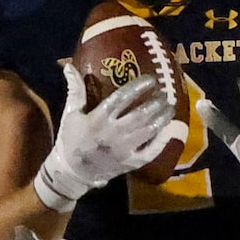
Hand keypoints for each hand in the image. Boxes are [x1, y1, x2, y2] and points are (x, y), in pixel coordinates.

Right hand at [34, 65, 172, 210]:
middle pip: (140, 114)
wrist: (73, 172)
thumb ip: (75, 90)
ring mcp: (124, 149)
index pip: (122, 98)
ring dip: (162, 118)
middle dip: (155, 102)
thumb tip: (69, 66)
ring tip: (170, 108)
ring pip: (148, 131)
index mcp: (98, 118)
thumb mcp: (70, 113)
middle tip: (164, 93)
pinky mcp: (130, 163)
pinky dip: (161, 141)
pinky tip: (169, 131)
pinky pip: (150, 152)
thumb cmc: (71, 139)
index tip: (151, 80)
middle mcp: (113, 133)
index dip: (138, 87)